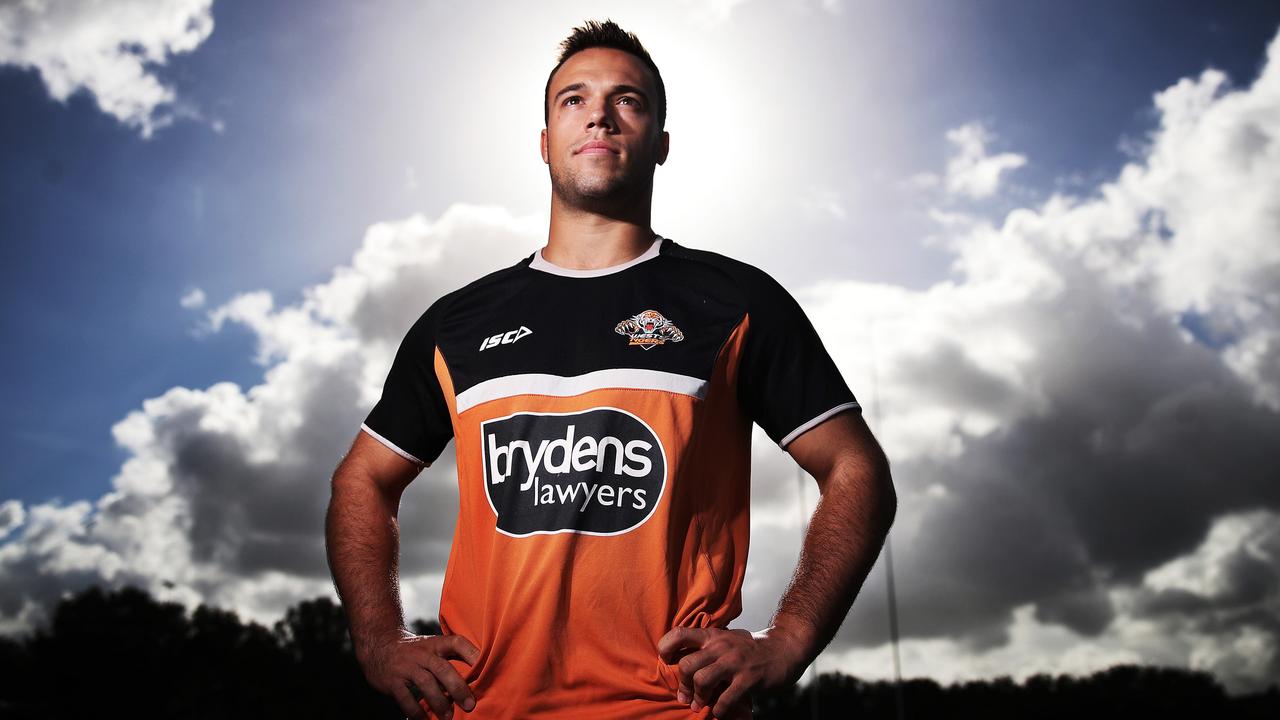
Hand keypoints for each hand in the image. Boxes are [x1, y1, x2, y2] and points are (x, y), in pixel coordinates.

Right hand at [358, 631, 480, 719]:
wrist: (378, 646)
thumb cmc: (414, 651)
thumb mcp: (432, 647)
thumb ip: (450, 658)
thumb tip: (478, 677)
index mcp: (435, 644)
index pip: (456, 642)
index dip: (471, 653)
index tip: (485, 667)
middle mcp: (422, 654)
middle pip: (443, 668)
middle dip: (457, 688)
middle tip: (469, 705)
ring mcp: (406, 667)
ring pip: (425, 684)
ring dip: (439, 702)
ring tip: (449, 717)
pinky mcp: (392, 681)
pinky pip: (406, 698)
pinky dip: (416, 711)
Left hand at [657, 625, 808, 718]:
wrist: (784, 649)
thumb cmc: (750, 649)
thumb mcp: (726, 640)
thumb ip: (706, 649)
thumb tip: (680, 662)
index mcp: (713, 636)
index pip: (680, 634)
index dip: (666, 647)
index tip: (667, 661)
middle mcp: (721, 647)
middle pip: (687, 665)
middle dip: (683, 685)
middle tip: (685, 697)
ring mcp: (735, 663)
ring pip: (702, 681)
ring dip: (698, 698)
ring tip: (700, 705)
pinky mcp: (748, 679)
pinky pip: (725, 699)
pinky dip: (718, 710)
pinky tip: (720, 711)